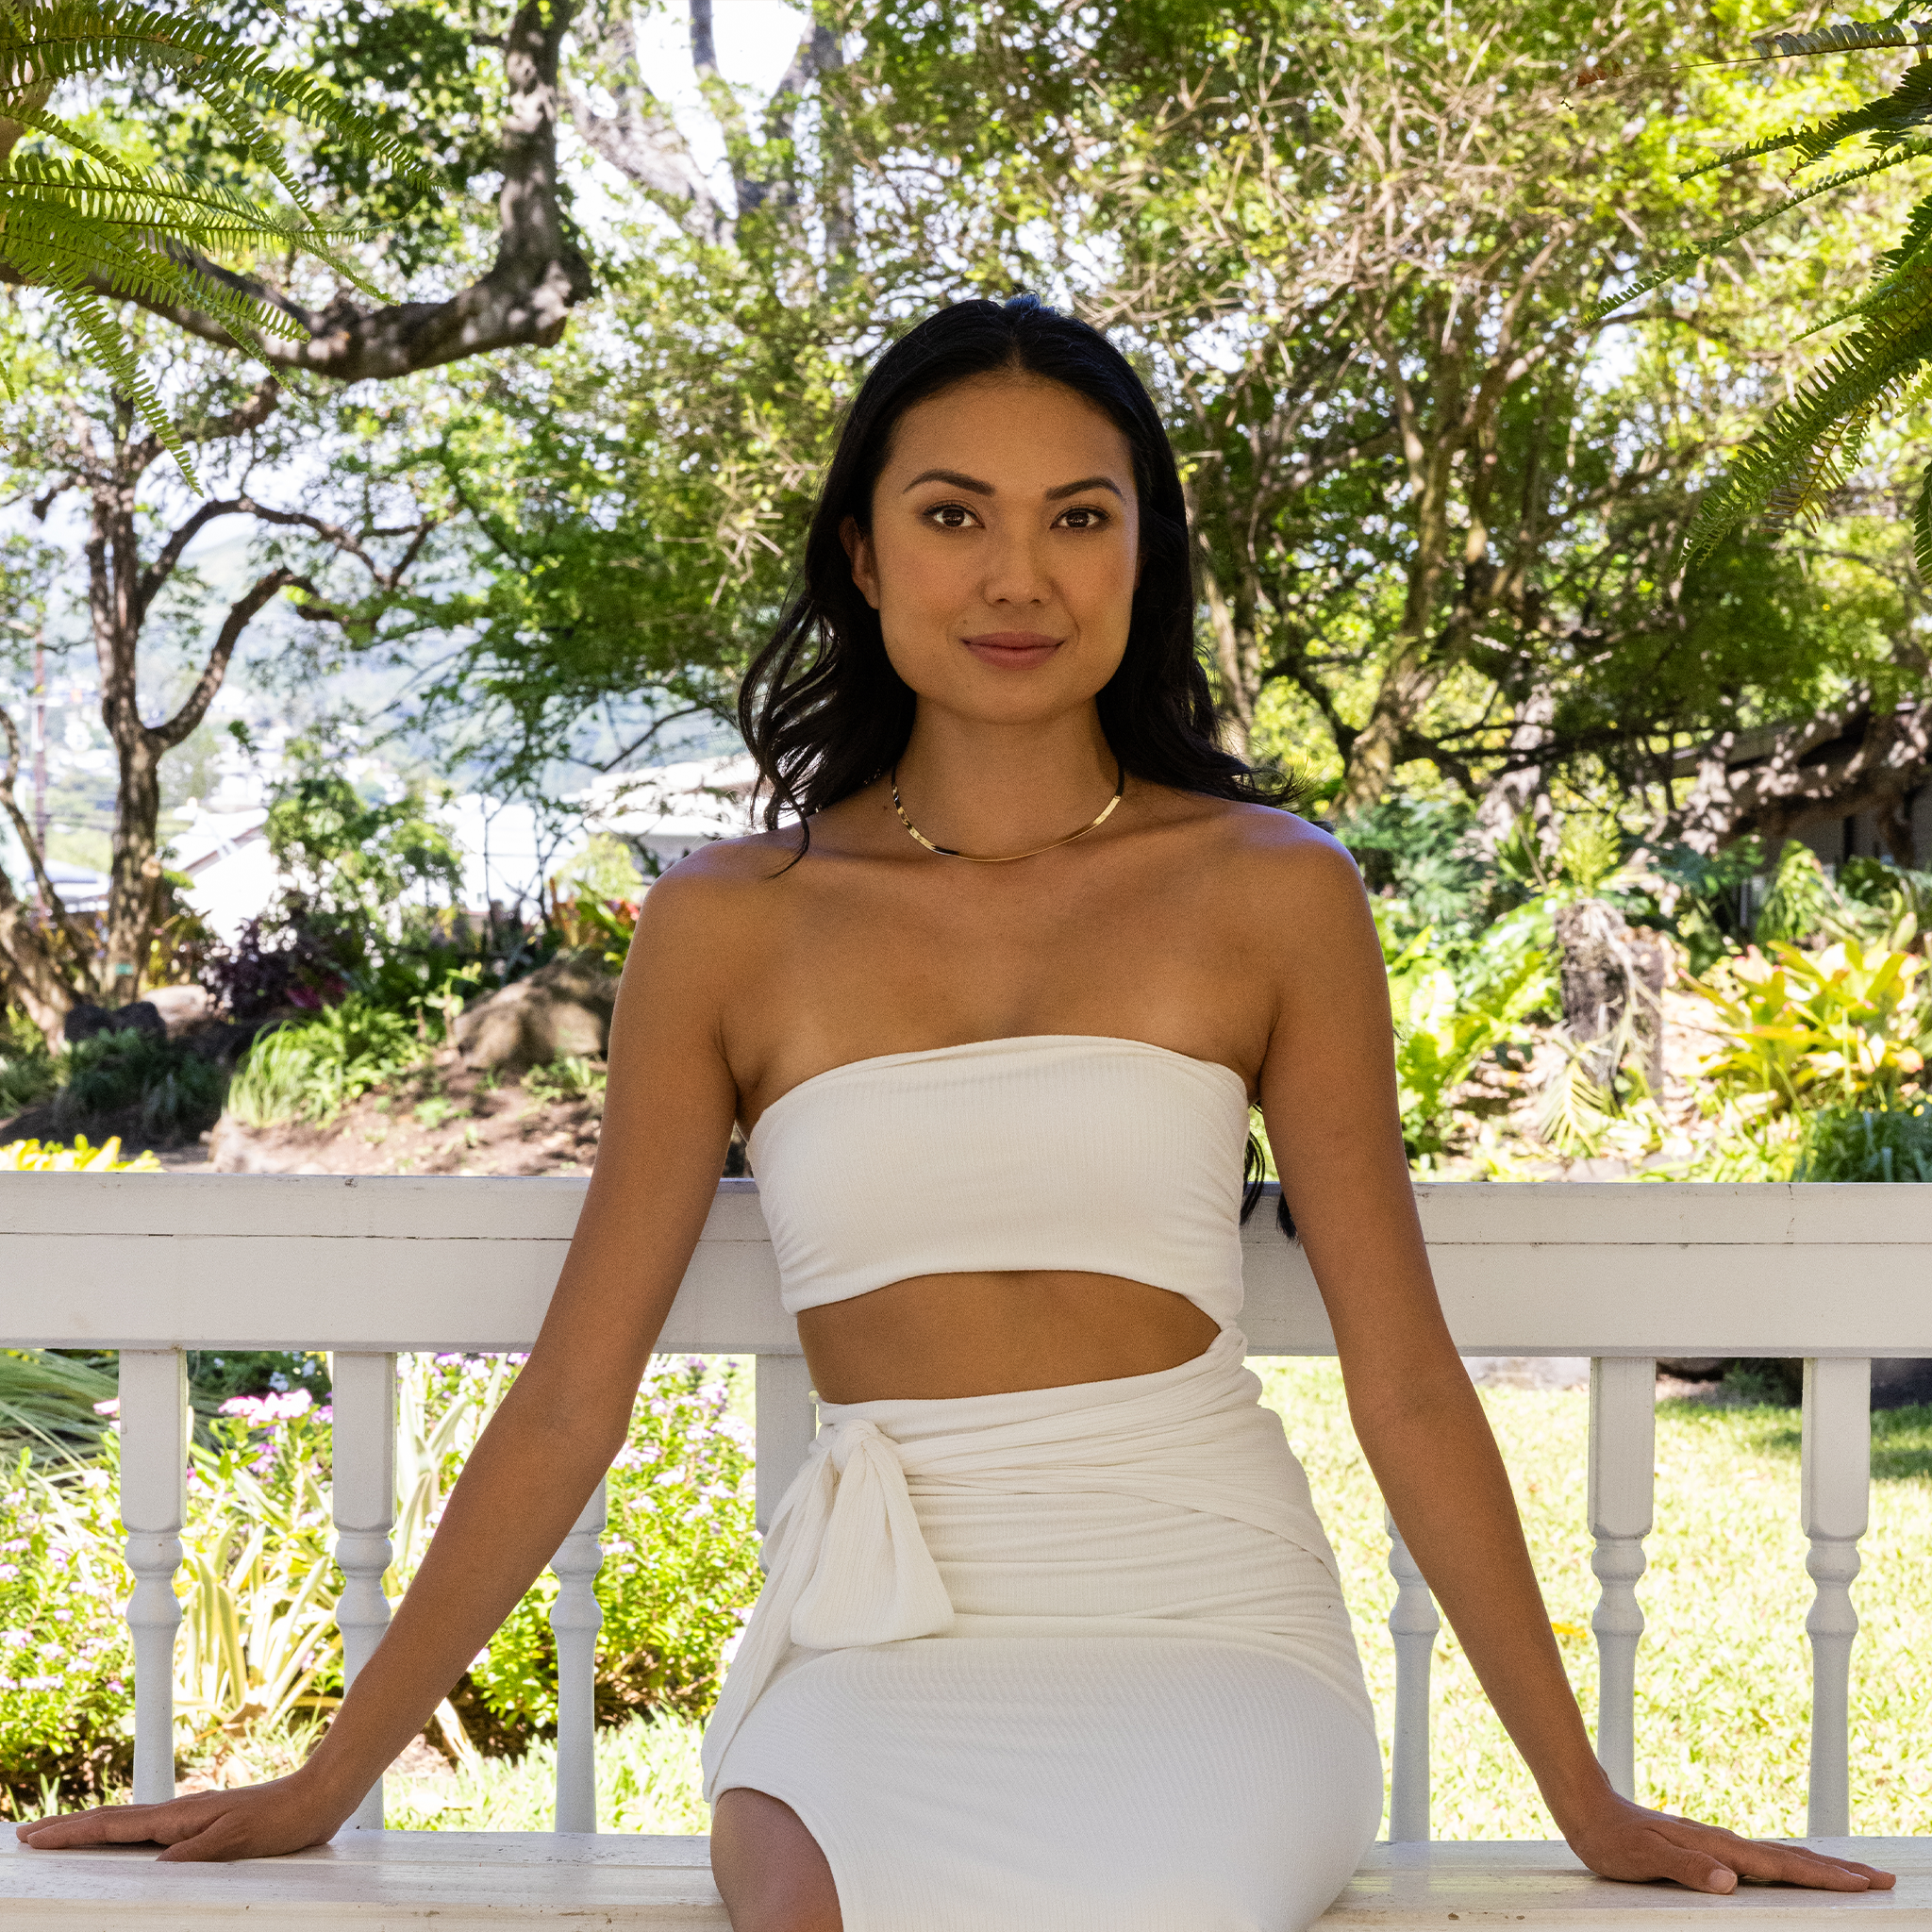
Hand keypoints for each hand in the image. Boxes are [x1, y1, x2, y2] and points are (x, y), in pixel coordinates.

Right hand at [13, 1771, 354, 1862]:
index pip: (114, 1826)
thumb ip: (197, 1854)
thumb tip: (156, 1867)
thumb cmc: (283, 1820)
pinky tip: (124, 1842)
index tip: (34, 1836)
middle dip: (69, 1828)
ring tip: (63, 1835)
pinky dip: (124, 1833)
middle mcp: (180, 1812)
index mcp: (181, 1816)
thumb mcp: (240, 1842)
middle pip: (113, 1820)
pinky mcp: (206, 1821)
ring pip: (130, 1822)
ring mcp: (192, 1815)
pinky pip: (152, 1829)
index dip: (72, 1833)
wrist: (318, 1795)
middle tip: (28, 1835)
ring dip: (93, 1829)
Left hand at [1565, 1792, 1895, 1894]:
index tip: (1863, 1883)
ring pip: (1778, 1856)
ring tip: (1850, 1874)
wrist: (1588, 1807)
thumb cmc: (1613, 1838)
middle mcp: (1723, 1843)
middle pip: (1791, 1858)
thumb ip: (1686, 1868)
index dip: (1823, 1877)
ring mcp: (1716, 1843)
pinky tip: (1789, 1870)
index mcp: (1717, 1849)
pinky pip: (1759, 1858)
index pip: (1781, 1867)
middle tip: (1880, 1878)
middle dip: (1837, 1870)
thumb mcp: (1644, 1859)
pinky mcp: (1706, 1847)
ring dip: (1817, 1866)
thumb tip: (1730, 1882)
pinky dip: (1787, 1864)